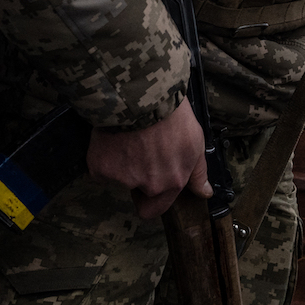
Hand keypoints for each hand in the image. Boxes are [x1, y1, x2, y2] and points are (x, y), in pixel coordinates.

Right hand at [86, 98, 211, 218]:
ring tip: (129, 137)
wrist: (143, 95)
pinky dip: (103, 156)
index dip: (153, 195)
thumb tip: (204, 193)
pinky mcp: (100, 168)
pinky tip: (113, 138)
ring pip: (118, 178)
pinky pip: (99, 168)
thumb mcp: (195, 141)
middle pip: (137, 193)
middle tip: (139, 152)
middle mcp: (150, 185)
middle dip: (136, 179)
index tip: (152, 177)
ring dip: (121, 163)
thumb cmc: (171, 114)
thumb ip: (198, 172)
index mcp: (173, 181)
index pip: (157, 208)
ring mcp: (124, 178)